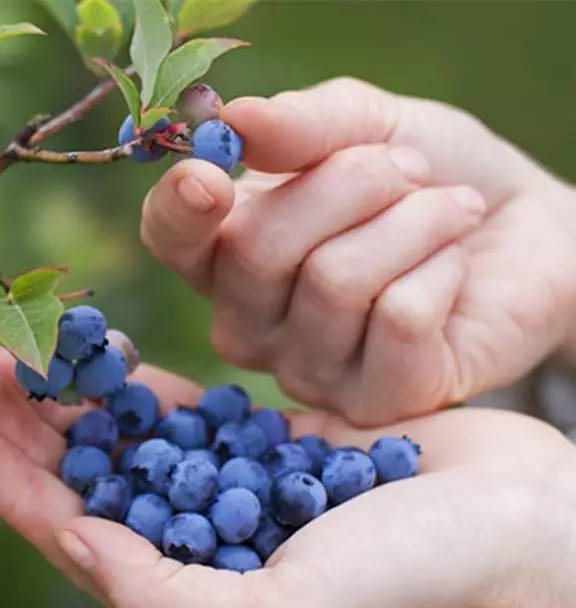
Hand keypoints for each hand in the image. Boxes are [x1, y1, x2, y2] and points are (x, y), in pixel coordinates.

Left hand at [0, 346, 575, 607]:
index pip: (78, 543)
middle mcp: (205, 553)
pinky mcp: (273, 449)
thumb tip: (77, 546)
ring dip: (76, 398)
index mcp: (195, 606)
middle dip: (30, 431)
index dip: (14, 490)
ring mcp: (236, 498)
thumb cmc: (414, 587)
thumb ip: (168, 596)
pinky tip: (104, 354)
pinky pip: (190, 414)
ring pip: (131, 443)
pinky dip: (145, 385)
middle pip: (93, 484)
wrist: (526, 531)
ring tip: (22, 348)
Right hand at [141, 77, 575, 424]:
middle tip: (408, 169)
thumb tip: (235, 121)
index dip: (178, 209)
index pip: (169, 239)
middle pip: (255, 250)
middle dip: (349, 184)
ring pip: (333, 281)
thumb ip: (301, 125)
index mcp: (225, 250)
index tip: (210, 175)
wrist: (522, 228)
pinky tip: (454, 268)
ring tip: (449, 209)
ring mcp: (306, 371)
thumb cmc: (426, 174)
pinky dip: (441, 269)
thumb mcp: (366, 124)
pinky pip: (397, 319)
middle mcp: (249, 322)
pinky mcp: (376, 402)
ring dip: (411, 221)